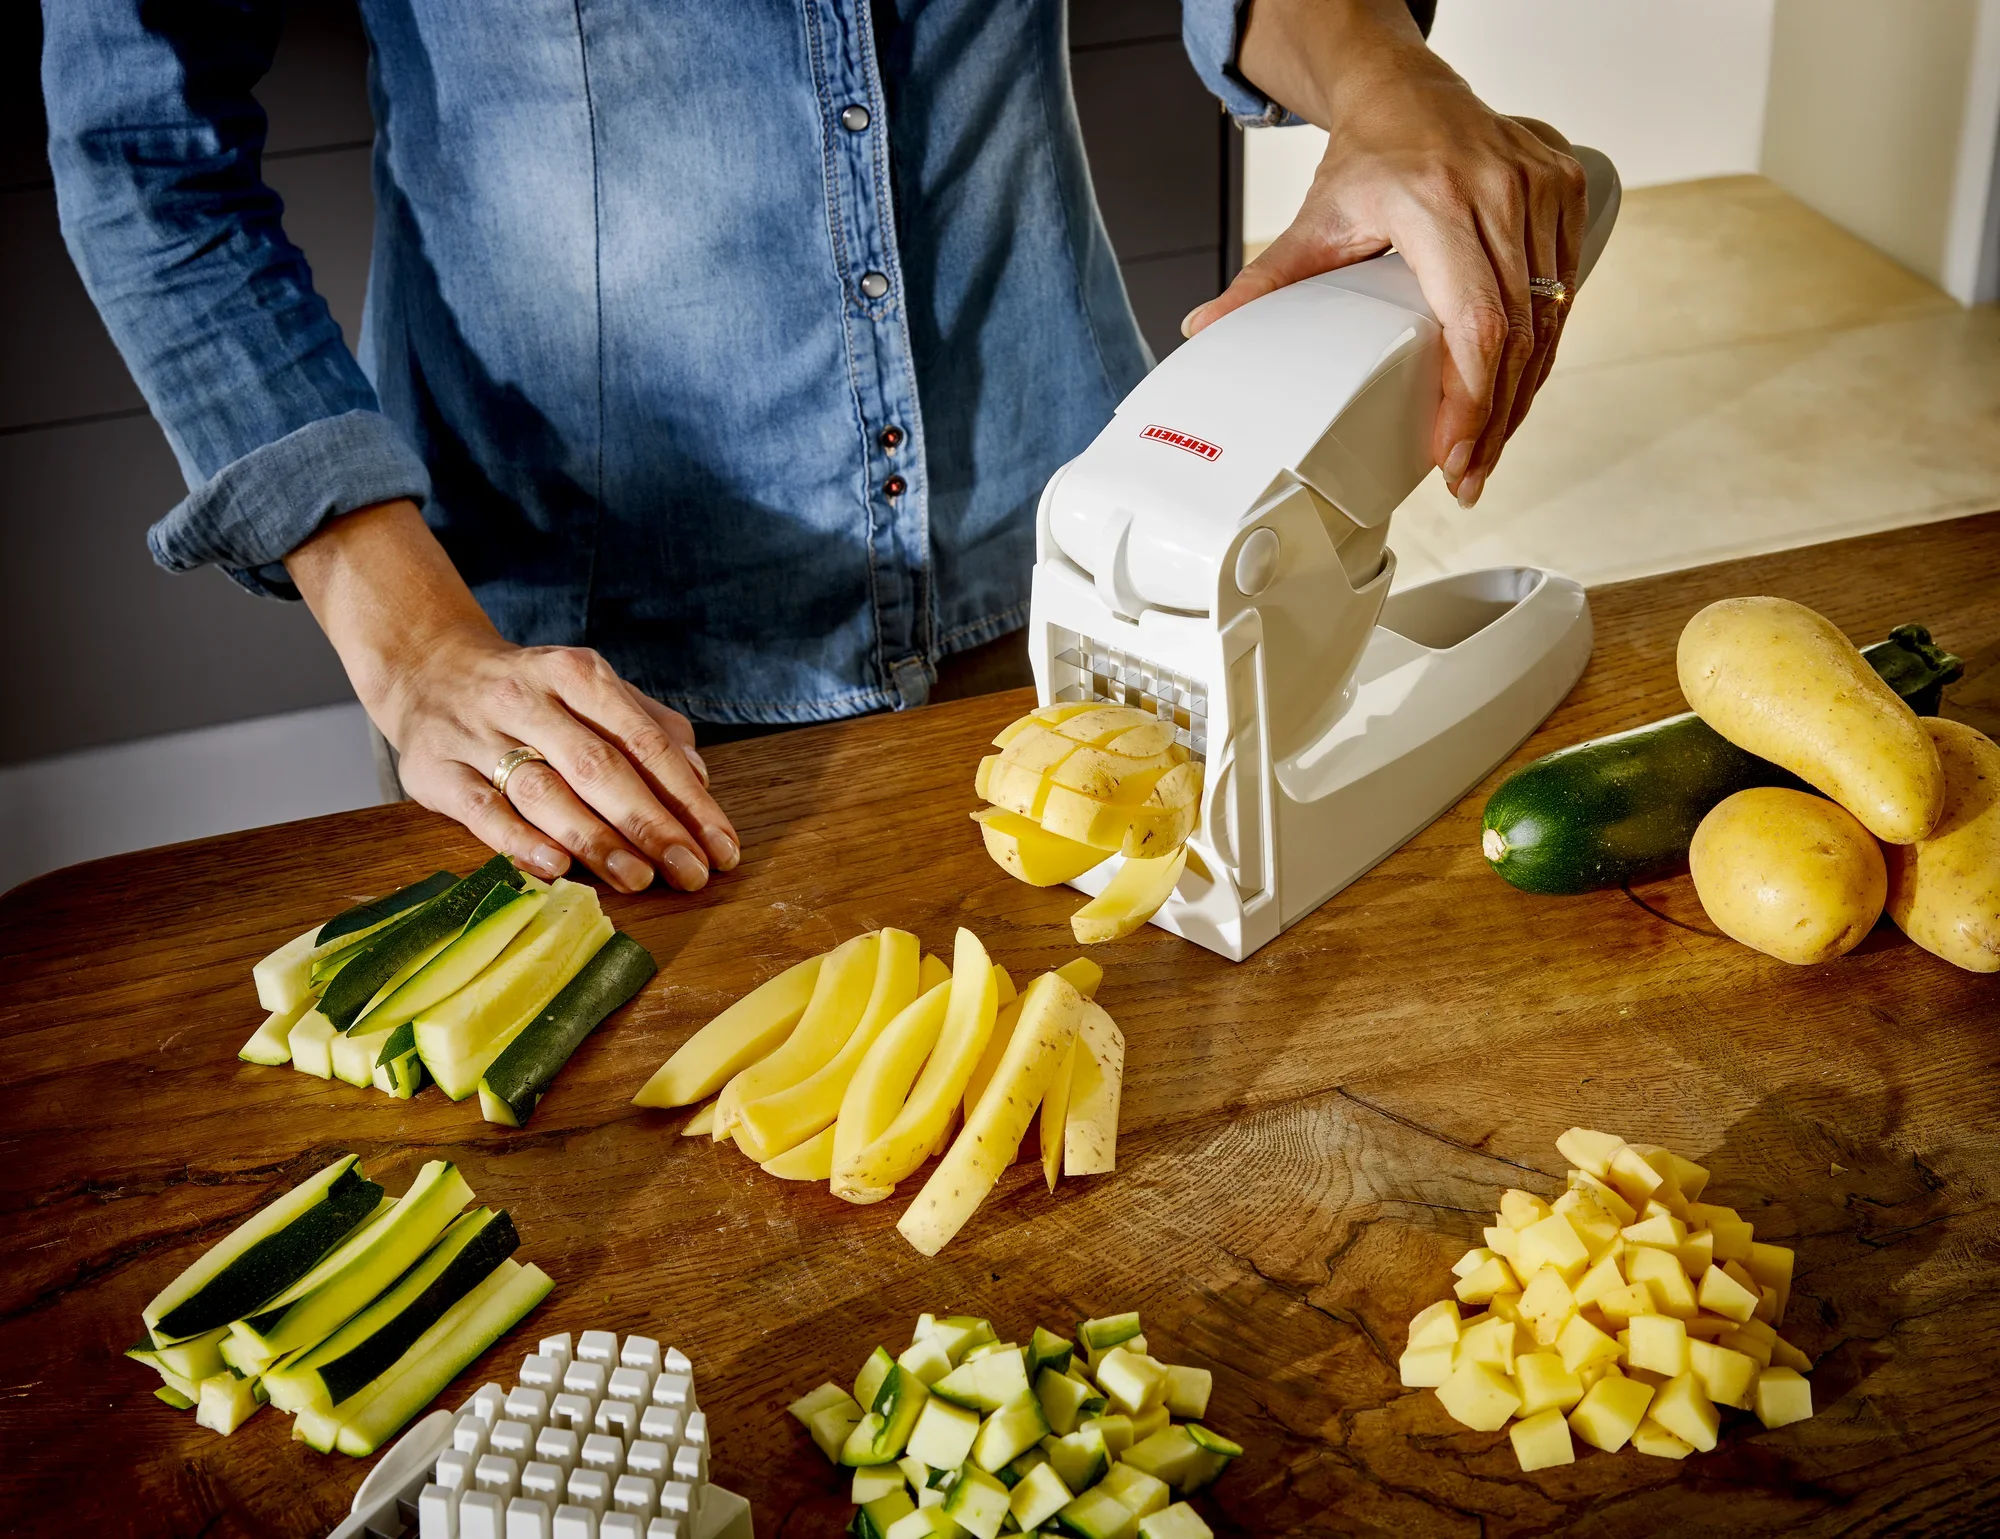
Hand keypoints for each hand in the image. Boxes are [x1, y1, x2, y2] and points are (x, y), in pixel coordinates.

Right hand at [286, 500, 738, 893]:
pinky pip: (483, 810)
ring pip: (544, 792)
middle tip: (691, 873)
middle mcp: (527, 698)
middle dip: (651, 825)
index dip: (688, 798)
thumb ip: (650, 728)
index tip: (721, 847)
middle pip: (599, 767)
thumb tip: (698, 780)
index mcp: (576, 674)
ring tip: (640, 880)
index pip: (645, 741)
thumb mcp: (594, 691)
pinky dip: (520, 841)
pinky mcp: (435, 769)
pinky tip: (558, 869)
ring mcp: (477, 733)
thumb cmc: (535, 694)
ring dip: (596, 840)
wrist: (428, 668)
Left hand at [1193, 0, 1589, 507]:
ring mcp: (1542, 190)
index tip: (1454, 453)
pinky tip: (1517, 394)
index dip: (1471, 398)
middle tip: (1468, 475)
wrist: (1410, 93)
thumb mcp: (1313, 221)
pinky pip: (1565, 290)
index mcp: (1435, 203)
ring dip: (1522, 395)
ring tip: (1488, 450)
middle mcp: (1499, 193)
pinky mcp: (1569, 191)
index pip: (1475, 320)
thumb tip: (1203, 328)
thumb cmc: (1371, 155)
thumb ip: (1262, 281)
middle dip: (1494, 419)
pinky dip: (1544, 350)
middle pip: (1517, 334)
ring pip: (1550, 319)